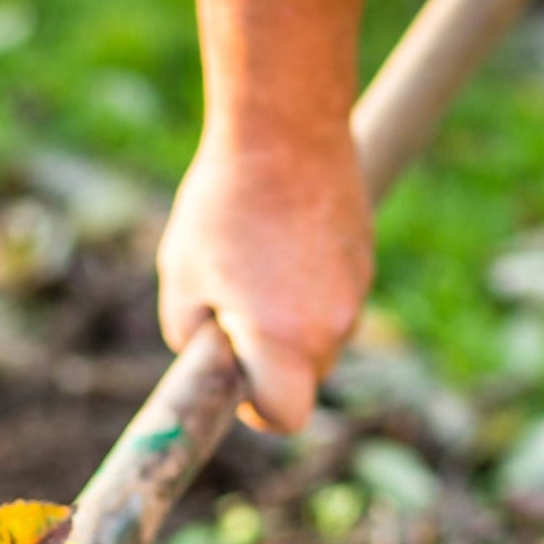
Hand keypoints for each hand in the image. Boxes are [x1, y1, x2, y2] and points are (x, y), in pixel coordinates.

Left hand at [157, 129, 372, 432]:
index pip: (286, 418)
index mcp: (284, 341)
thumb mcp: (180, 280)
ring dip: (287, 326)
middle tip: (230, 312)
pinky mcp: (363, 262)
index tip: (237, 385)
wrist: (285, 125)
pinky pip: (331, 302)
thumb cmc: (223, 205)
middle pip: (303, 382)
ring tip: (252, 267)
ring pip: (317, 341)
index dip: (258, 412)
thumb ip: (191, 340)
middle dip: (268, 365)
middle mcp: (331, 327)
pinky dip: (306, 292)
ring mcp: (355, 294)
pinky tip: (279, 244)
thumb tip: (211, 361)